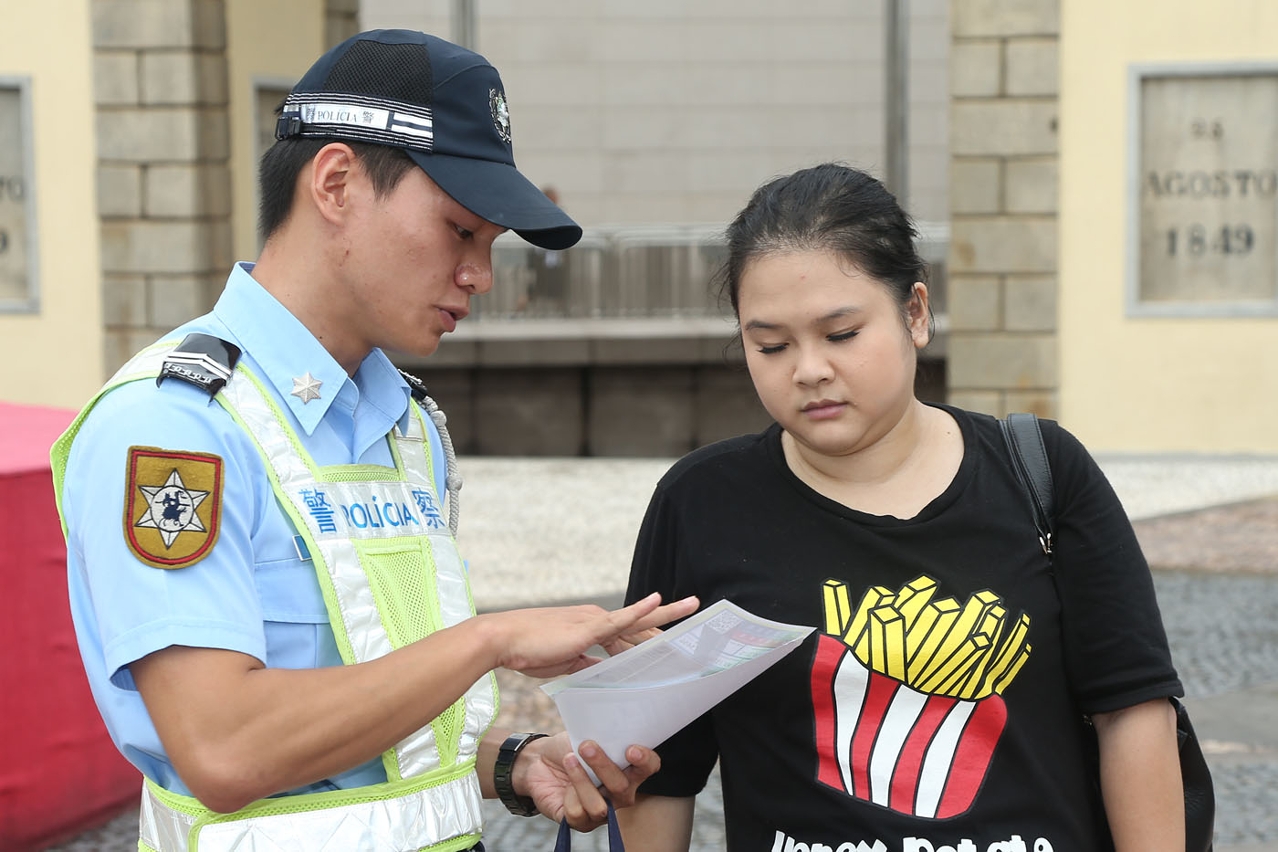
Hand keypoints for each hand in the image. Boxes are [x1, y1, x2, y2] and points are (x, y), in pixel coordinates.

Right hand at [486, 593, 699, 678]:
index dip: (653, 640)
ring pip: (638, 621)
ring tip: (693, 607)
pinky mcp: (588, 627)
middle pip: (641, 627)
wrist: (504, 640)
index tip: (674, 645)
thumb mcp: (565, 664)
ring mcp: (594, 621)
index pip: (630, 637)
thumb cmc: (529, 652)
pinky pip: (620, 619)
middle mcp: (598, 620)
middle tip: (698, 623)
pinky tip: (659, 601)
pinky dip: (640, 610)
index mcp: (592, 629)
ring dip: (666, 616)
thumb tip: (603, 673)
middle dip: (669, 628)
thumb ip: (587, 665)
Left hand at [518, 733, 660, 829]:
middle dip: (603, 766)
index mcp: (628, 770)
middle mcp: (619, 794)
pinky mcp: (579, 822)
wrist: (540, 760)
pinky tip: (562, 786)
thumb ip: (603, 738)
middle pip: (621, 788)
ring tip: (569, 760)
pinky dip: (568, 795)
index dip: (644, 760)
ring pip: (599, 807)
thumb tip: (610, 732)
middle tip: (586, 747)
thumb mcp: (586, 735)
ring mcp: (600, 811)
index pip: (649, 767)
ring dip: (581, 780)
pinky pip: (577, 813)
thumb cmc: (569, 747)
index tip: (630, 749)